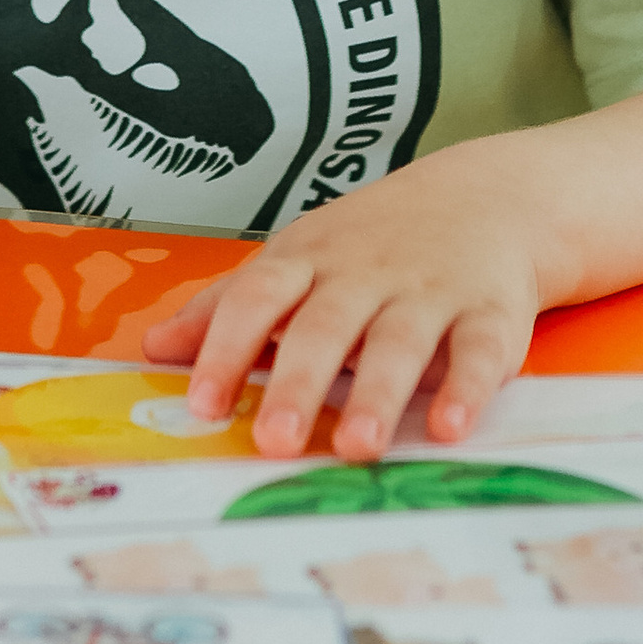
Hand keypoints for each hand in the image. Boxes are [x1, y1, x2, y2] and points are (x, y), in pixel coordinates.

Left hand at [140, 137, 541, 461]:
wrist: (490, 196)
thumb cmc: (373, 242)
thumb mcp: (297, 259)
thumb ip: (227, 306)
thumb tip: (152, 348)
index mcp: (309, 259)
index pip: (258, 296)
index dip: (226, 347)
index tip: (201, 403)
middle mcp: (366, 274)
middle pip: (326, 325)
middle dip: (299, 383)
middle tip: (274, 441)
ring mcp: (430, 291)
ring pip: (400, 341)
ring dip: (377, 394)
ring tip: (357, 447)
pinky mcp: (491, 313)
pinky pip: (479, 351)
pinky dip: (466, 388)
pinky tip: (448, 427)